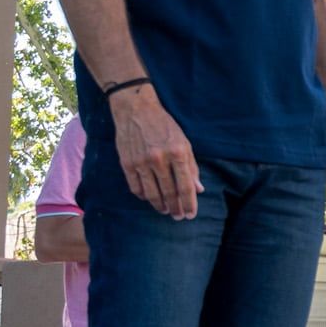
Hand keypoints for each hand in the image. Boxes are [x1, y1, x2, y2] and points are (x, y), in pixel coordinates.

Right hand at [112, 87, 200, 219]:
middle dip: (176, 208)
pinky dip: (143, 196)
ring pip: (152, 193)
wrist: (135, 109)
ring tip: (166, 211)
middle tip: (178, 217)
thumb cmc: (164, 125)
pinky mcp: (127, 163)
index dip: (189, 203)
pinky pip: (136, 187)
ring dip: (160, 205)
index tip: (191, 215)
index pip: (186, 186)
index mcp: (178, 152)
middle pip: (170, 192)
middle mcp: (160, 159)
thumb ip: (191, 167)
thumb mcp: (184, 142)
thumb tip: (198, 189)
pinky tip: (149, 198)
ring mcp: (141, 162)